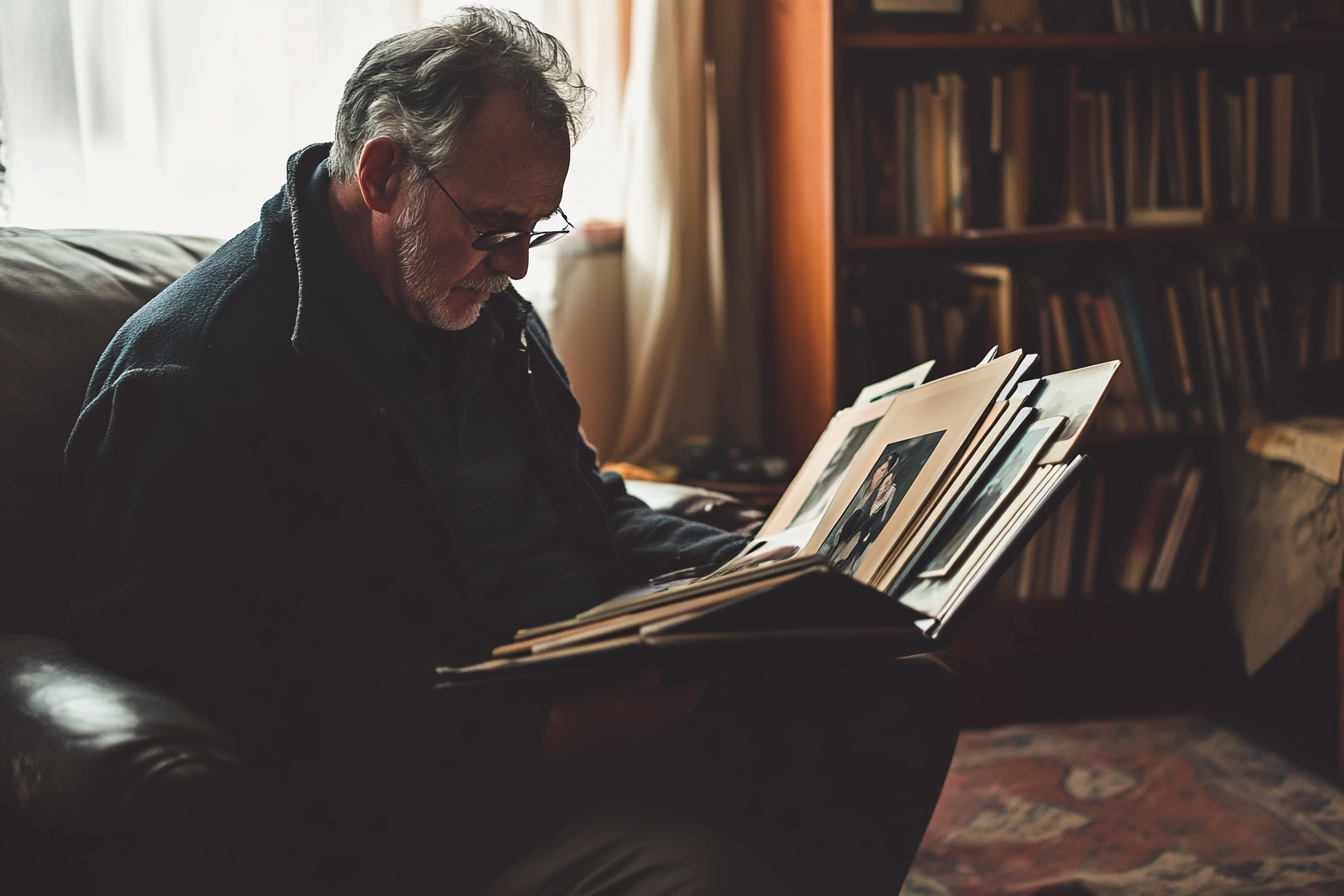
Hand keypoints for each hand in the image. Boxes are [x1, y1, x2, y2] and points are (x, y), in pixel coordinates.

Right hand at [538, 669, 707, 765]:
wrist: (556, 745)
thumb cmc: (578, 719)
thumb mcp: (606, 694)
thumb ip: (634, 684)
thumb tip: (657, 673)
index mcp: (646, 716)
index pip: (682, 701)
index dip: (696, 687)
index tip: (708, 671)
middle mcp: (646, 727)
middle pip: (677, 708)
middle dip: (689, 691)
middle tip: (698, 671)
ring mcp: (635, 732)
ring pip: (666, 713)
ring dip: (675, 697)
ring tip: (680, 678)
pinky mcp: (625, 733)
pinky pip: (652, 717)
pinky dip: (660, 703)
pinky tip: (653, 693)